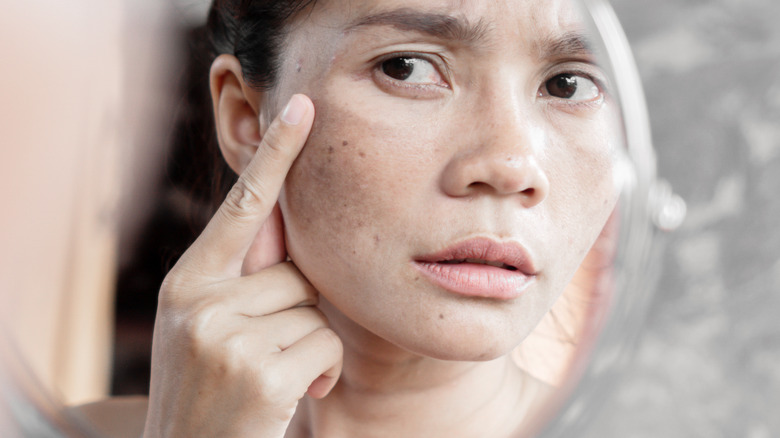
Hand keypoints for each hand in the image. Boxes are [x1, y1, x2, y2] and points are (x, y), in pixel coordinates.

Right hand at [143, 95, 342, 437]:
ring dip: (311, 345)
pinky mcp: (259, 373)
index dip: (274, 154)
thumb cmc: (212, 391)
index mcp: (187, 283)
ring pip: (316, 309)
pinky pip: (326, 345)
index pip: (240, 207)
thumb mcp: (208, 327)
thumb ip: (244, 277)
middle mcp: (198, 302)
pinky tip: (290, 396)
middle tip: (267, 351)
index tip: (303, 107)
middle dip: (299, 311)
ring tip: (274, 377)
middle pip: (297, 271)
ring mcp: (225, 339)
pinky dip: (323, 371)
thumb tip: (283, 215)